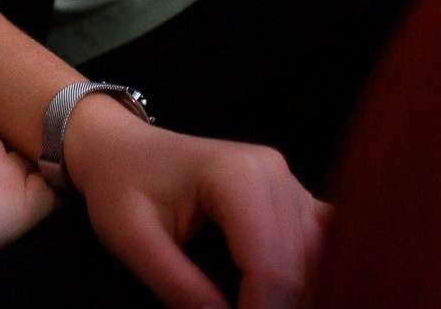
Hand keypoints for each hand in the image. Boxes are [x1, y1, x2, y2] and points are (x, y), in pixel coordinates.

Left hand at [62, 98, 325, 308]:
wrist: (121, 148)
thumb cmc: (120, 186)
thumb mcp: (131, 241)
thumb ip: (179, 288)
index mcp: (236, 175)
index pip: (271, 268)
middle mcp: (274, 172)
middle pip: (301, 268)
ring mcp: (289, 181)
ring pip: (318, 259)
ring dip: (297, 297)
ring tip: (255, 308)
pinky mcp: (292, 196)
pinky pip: (320, 244)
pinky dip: (311, 275)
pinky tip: (286, 298)